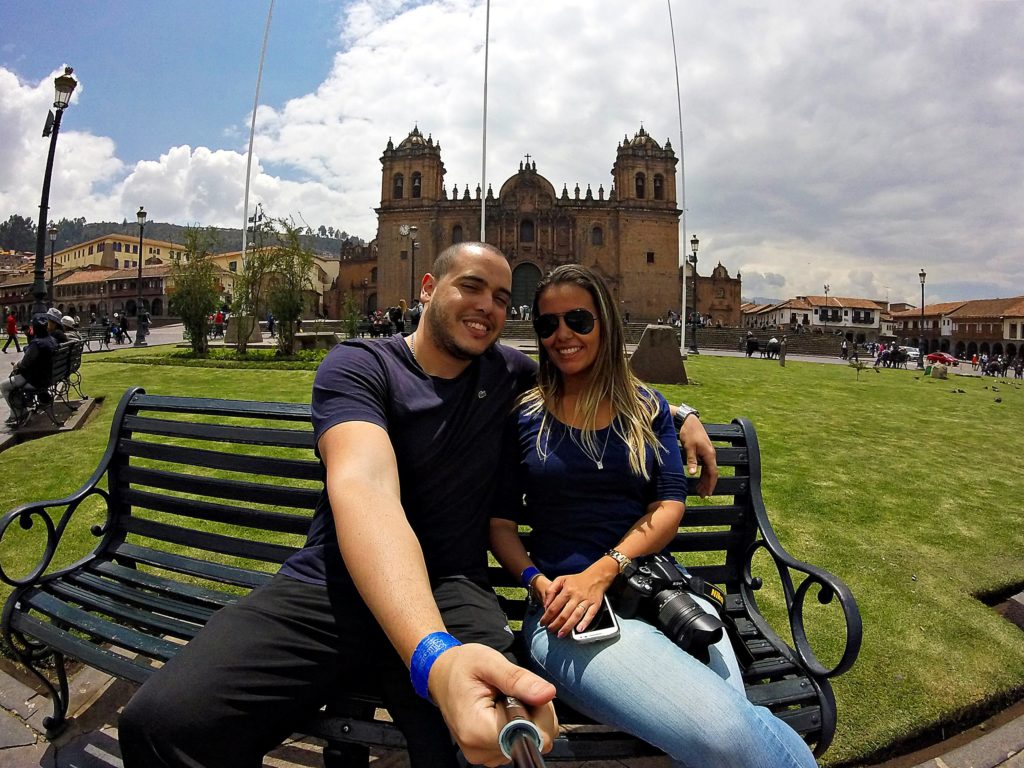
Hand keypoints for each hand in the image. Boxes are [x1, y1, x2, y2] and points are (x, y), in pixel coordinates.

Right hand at [428, 643, 556, 765]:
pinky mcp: (489, 752)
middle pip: (534, 740)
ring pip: (531, 741)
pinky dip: (522, 723)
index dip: (538, 710)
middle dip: (535, 712)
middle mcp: (480, 750)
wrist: (441, 674)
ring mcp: (485, 755)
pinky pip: (520, 742)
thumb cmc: (462, 666)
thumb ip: (518, 679)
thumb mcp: (489, 662)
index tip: (523, 689)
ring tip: (507, 697)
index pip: (531, 735)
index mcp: (478, 731)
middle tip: (514, 690)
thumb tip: (548, 693)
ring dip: (529, 717)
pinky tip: (506, 708)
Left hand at [540, 560, 616, 636]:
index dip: (547, 616)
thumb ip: (551, 590)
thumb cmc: (576, 580)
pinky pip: (590, 615)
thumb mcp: (561, 579)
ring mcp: (586, 601)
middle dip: (555, 624)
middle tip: (550, 630)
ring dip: (567, 627)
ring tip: (560, 634)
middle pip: (564, 614)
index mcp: (567, 590)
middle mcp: (576, 596)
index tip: (543, 623)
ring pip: (576, 616)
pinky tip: (579, 630)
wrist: (596, 576)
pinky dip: (585, 622)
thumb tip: (546, 604)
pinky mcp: (595, 604)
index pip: (554, 606)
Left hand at [679, 416, 718, 496]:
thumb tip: (693, 473)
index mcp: (709, 454)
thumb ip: (692, 460)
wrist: (689, 421)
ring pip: (708, 470)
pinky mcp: (703, 451)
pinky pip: (705, 465)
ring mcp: (707, 453)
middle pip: (711, 473)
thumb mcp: (689, 447)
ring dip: (705, 480)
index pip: (713, 473)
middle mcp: (711, 454)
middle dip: (708, 485)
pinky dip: (702, 473)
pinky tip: (698, 478)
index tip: (708, 493)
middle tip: (703, 495)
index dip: (711, 484)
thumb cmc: (689, 432)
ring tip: (700, 490)